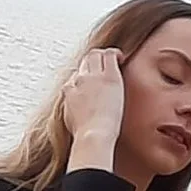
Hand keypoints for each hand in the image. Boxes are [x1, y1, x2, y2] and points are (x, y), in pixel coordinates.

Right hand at [61, 47, 124, 163]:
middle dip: (90, 63)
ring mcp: (93, 77)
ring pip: (94, 55)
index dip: (82, 81)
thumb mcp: (71, 127)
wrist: (93, 136)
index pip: (74, 80)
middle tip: (101, 67)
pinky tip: (121, 57)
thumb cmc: (84, 137)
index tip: (90, 85)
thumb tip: (75, 122)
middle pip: (82, 64)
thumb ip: (72, 118)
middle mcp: (79, 82)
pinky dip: (114, 53)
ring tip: (111, 59)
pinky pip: (109, 55)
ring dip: (102, 56)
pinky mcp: (109, 77)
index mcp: (69, 94)